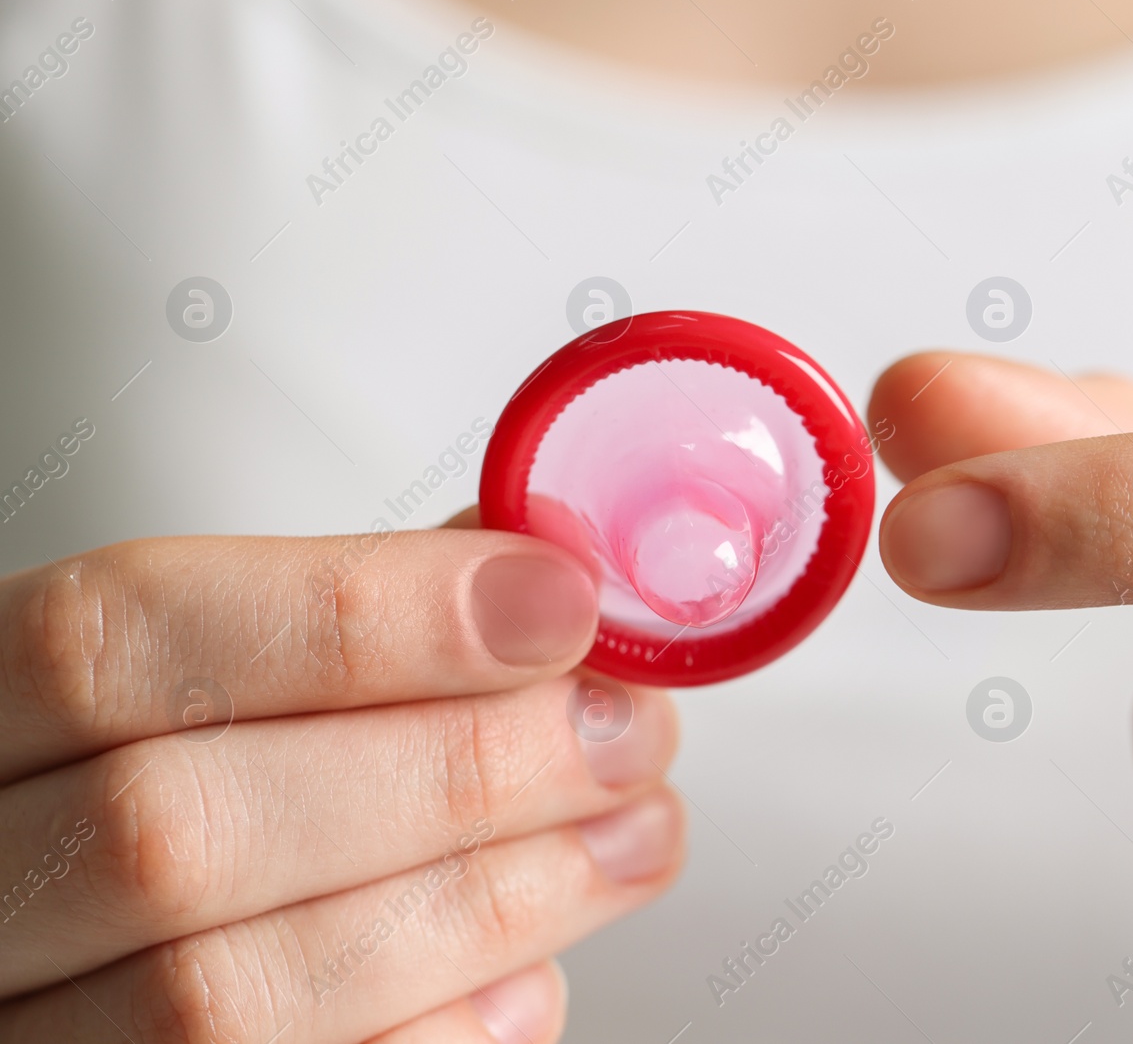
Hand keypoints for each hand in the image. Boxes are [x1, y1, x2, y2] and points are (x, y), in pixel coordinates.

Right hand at [0, 511, 682, 1042]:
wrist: (95, 944)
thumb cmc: (169, 786)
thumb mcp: (209, 683)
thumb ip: (345, 627)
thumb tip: (540, 574)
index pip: (115, 642)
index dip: (354, 619)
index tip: (552, 604)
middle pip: (181, 831)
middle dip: (453, 773)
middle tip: (627, 732)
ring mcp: (14, 1032)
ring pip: (229, 995)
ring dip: (484, 907)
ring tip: (631, 836)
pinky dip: (442, 1034)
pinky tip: (531, 974)